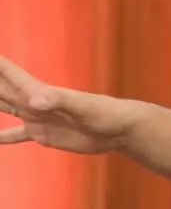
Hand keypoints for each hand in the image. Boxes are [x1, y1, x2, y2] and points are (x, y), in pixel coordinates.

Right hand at [0, 55, 138, 153]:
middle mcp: (33, 102)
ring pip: (4, 107)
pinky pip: (17, 134)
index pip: (8, 72)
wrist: (120, 129)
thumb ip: (58, 101)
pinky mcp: (44, 134)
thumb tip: (35, 101)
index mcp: (39, 91)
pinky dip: (3, 136)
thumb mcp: (81, 107)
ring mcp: (37, 117)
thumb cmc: (106, 113)